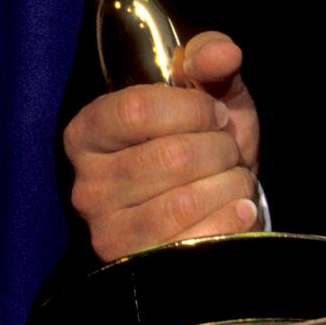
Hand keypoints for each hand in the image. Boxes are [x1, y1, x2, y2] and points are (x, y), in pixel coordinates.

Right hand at [63, 31, 259, 261]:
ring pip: (185, 201)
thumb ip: (212, 57)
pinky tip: (238, 208)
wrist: (221, 201)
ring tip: (230, 178)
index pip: (135, 109)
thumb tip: (221, 54)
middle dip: (219, 149)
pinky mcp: (138, 270)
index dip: (191, 109)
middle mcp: (87, 186)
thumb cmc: (207, 138)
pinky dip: (232, 219)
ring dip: (229, 183)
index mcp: (90, 131)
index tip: (214, 113)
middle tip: (225, 151)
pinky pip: (197, 242)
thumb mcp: (211, 88)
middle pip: (169, 157)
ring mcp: (108, 233)